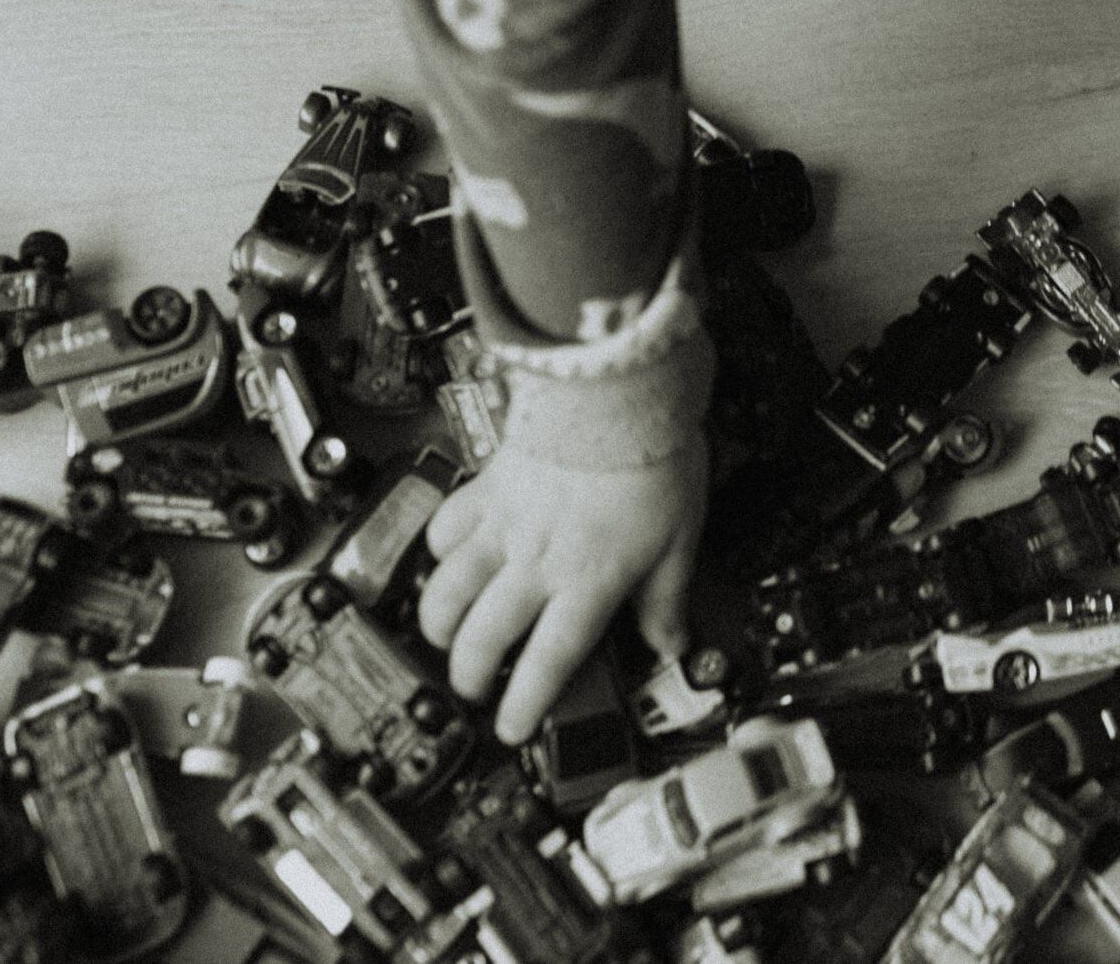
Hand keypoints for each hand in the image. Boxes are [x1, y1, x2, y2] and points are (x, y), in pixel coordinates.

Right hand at [418, 429, 707, 743]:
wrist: (615, 390)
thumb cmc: (652, 455)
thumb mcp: (680, 537)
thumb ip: (667, 598)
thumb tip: (671, 642)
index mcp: (587, 583)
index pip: (547, 664)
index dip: (524, 707)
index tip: (512, 729)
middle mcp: (536, 562)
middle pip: (481, 638)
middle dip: (469, 676)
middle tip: (474, 688)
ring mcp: (503, 526)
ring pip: (446, 592)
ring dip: (441, 624)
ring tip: (448, 637)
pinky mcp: (484, 488)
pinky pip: (443, 530)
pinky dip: (438, 553)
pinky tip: (448, 560)